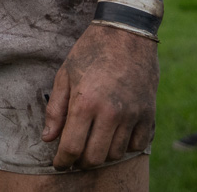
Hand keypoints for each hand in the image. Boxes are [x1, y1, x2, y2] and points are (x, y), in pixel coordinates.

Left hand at [43, 21, 157, 168]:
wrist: (127, 33)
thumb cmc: (91, 51)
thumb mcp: (65, 74)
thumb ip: (56, 110)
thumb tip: (48, 138)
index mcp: (85, 102)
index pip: (72, 147)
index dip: (63, 161)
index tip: (59, 164)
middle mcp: (110, 113)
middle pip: (95, 157)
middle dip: (81, 161)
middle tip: (74, 155)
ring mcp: (132, 115)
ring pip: (116, 154)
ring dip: (102, 153)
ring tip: (93, 141)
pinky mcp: (148, 114)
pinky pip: (137, 145)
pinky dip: (125, 146)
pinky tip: (114, 135)